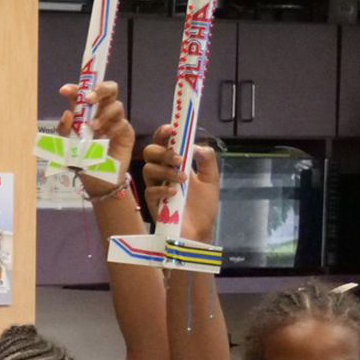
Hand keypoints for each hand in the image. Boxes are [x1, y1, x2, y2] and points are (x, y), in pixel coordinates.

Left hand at [58, 79, 133, 195]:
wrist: (97, 180)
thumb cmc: (82, 160)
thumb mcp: (67, 146)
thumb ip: (65, 130)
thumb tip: (67, 113)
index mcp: (86, 112)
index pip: (84, 94)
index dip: (76, 88)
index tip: (65, 90)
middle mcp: (102, 112)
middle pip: (108, 90)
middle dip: (99, 89)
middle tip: (89, 99)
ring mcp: (115, 121)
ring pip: (116, 105)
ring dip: (103, 114)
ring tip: (93, 127)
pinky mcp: (126, 132)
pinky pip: (122, 123)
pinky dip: (112, 128)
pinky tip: (104, 139)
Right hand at [142, 124, 219, 239]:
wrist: (200, 230)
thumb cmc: (203, 205)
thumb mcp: (211, 179)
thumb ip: (207, 160)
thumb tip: (195, 146)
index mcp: (175, 163)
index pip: (164, 143)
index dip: (163, 134)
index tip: (171, 129)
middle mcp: (162, 172)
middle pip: (150, 153)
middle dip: (163, 152)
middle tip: (178, 159)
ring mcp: (155, 187)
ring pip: (148, 169)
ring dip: (166, 171)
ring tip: (182, 179)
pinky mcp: (152, 203)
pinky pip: (150, 190)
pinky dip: (163, 189)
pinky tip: (175, 192)